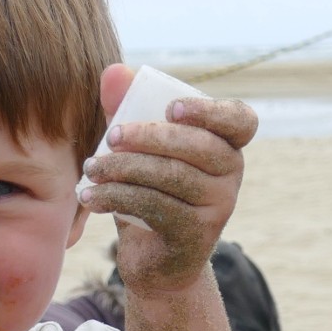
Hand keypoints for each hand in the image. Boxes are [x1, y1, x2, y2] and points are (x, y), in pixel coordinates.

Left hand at [81, 63, 257, 296]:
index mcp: (226, 145)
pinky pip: (157, 207)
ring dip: (124, 169)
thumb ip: (126, 109)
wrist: (154, 260)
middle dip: (149, 136)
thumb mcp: (137, 151)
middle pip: (199, 146)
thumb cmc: (148, 191)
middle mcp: (232, 174)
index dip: (210, 111)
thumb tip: (113, 71)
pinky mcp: (196, 234)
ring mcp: (219, 206)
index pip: (241, 120)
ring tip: (90, 169)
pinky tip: (90, 197)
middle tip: (109, 137)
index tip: (171, 109)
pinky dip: (118, 198)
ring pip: (173, 177)